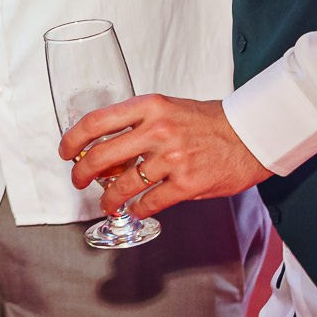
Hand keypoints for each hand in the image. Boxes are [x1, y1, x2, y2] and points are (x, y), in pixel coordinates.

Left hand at [59, 93, 271, 218]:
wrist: (250, 134)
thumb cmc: (208, 121)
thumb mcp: (167, 109)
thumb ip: (137, 124)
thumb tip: (106, 149)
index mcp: (148, 107)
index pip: (95, 122)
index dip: (72, 140)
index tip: (66, 152)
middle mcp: (157, 131)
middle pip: (101, 156)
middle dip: (81, 173)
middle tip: (78, 180)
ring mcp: (172, 159)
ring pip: (122, 185)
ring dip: (108, 198)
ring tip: (106, 203)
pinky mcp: (187, 184)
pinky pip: (150, 203)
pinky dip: (137, 210)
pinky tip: (136, 210)